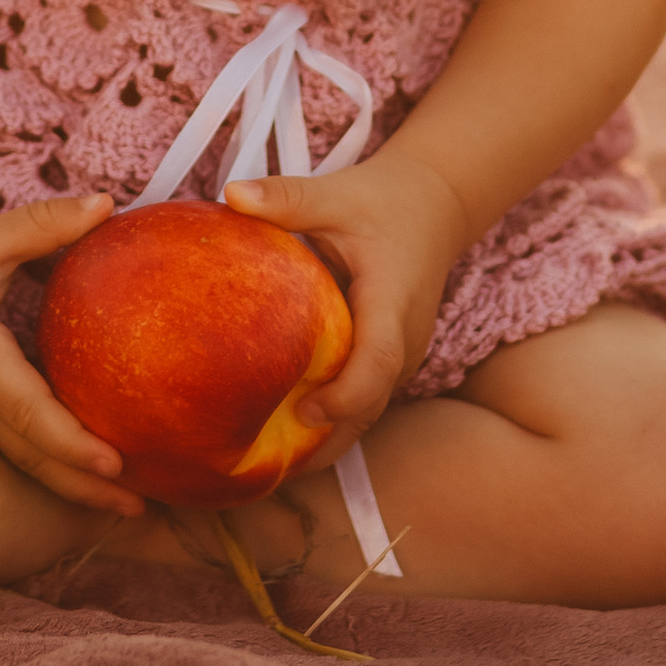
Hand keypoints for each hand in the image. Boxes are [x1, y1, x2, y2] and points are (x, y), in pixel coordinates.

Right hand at [0, 195, 145, 517]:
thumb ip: (47, 223)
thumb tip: (109, 203)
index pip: (27, 412)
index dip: (71, 443)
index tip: (116, 464)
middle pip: (30, 457)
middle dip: (84, 487)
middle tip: (143, 511)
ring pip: (19, 460)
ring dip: (69, 484)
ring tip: (126, 504)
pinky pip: (8, 447)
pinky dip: (47, 464)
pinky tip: (84, 471)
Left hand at [221, 152, 472, 471]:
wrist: (435, 205)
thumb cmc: (382, 201)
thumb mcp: (335, 194)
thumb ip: (287, 198)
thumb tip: (230, 195)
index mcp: (392, 300)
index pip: (378, 360)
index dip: (346, 395)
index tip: (304, 415)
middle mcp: (405, 340)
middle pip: (371, 405)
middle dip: (326, 444)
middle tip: (264, 471)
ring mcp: (402, 356)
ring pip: (367, 413)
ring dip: (325, 443)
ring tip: (264, 470)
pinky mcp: (391, 361)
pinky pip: (363, 402)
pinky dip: (330, 424)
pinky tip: (281, 439)